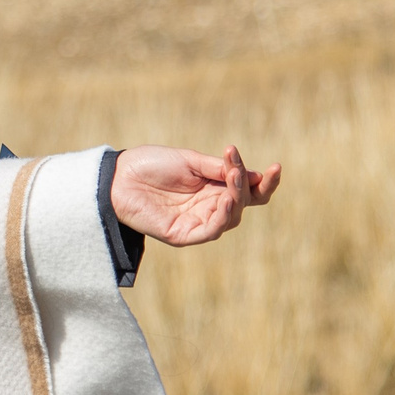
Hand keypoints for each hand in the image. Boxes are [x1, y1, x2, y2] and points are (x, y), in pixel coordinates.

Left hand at [110, 143, 280, 246]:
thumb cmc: (151, 164)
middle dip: (249, 187)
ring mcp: (198, 221)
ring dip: (237, 198)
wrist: (117, 177)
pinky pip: (212, 230)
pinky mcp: (185, 235)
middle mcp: (210, 205)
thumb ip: (219, 169)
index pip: (249, 189)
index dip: (265, 181)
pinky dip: (224, 217)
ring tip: (234, 178)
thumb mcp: (189, 160)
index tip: (277, 167)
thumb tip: (254, 176)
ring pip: (232, 217)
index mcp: (214, 186)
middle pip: (245, 203)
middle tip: (240, 170)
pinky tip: (228, 201)